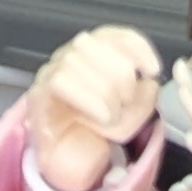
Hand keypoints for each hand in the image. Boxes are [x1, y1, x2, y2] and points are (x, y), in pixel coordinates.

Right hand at [25, 25, 160, 190]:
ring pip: (78, 61)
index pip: (113, 34)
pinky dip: (90, 99)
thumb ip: (145, 98)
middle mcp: (70, 55)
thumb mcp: (132, 114)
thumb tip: (149, 84)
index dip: (137, 48)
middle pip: (98, 45)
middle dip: (122, 77)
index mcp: (94, 53)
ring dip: (106, 93)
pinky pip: (62, 81)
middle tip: (126, 103)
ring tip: (113, 115)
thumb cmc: (98, 126)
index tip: (152, 70)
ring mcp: (51, 71)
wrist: (69, 155)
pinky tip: (103, 116)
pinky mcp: (39, 92)